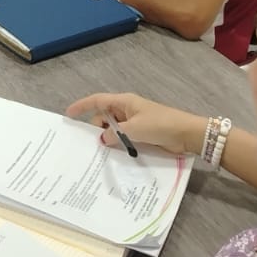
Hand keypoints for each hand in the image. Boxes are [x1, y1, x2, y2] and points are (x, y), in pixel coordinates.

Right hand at [65, 92, 205, 156]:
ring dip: (109, 138)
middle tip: (90, 145)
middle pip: (104, 117)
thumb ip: (115, 134)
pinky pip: (124, 138)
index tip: (68, 114)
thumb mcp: (135, 129)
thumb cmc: (161, 125)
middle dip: (97, 128)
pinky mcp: (142, 134)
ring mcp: (135, 123)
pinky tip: (115, 155)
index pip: (98, 101)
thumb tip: (102, 139)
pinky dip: (119, 144)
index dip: (82, 106)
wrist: (187, 134)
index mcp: (124, 102)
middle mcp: (127, 110)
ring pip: (114, 129)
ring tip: (101, 153)